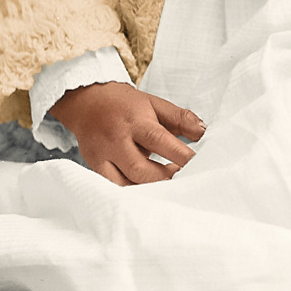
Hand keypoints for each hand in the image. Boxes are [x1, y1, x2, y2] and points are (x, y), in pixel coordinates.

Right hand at [48, 83, 205, 185]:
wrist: (86, 101)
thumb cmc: (125, 104)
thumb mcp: (154, 103)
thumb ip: (180, 118)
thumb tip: (204, 132)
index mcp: (134, 120)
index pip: (159, 140)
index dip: (181, 156)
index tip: (200, 166)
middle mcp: (116, 140)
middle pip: (142, 169)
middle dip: (166, 178)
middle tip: (184, 177)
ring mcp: (102, 155)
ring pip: (128, 183)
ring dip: (151, 187)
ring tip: (169, 182)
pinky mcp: (95, 166)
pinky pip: (116, 186)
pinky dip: (134, 190)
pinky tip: (149, 186)